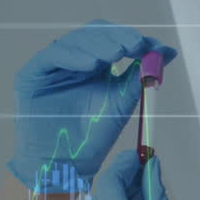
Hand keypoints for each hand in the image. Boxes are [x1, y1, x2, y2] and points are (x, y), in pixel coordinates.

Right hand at [9, 20, 175, 192]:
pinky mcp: (33, 74)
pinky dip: (74, 57)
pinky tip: (91, 65)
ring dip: (99, 45)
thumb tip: (166, 52)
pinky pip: (53, 57)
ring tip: (117, 54)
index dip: (134, 39)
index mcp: (96, 64)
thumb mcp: (122, 102)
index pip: (114, 39)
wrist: (67, 165)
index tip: (156, 47)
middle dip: (118, 38)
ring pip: (76, 41)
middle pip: (96, 34)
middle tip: (136, 45)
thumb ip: (140, 77)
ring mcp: (53, 65)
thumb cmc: (92, 137)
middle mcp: (74, 60)